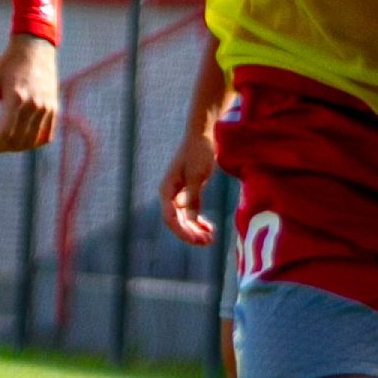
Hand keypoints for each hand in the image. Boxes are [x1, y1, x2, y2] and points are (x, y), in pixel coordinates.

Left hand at [0, 33, 58, 157]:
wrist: (36, 48)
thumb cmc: (10, 63)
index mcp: (16, 99)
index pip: (5, 134)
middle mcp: (34, 106)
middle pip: (19, 140)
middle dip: (4, 148)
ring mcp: (46, 108)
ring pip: (33, 140)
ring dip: (18, 147)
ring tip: (8, 143)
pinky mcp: (54, 108)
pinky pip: (47, 134)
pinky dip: (35, 142)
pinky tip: (25, 139)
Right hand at [158, 112, 220, 246]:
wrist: (203, 135)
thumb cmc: (199, 152)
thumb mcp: (197, 175)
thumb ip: (193, 197)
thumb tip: (191, 219)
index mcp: (167, 190)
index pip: (170, 218)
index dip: (183, 231)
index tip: (197, 239)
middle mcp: (170, 194)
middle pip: (176, 221)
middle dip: (191, 233)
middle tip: (208, 242)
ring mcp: (179, 193)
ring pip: (184, 218)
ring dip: (195, 229)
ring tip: (210, 239)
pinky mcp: (189, 191)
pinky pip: (190, 211)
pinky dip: (199, 220)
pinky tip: (209, 228)